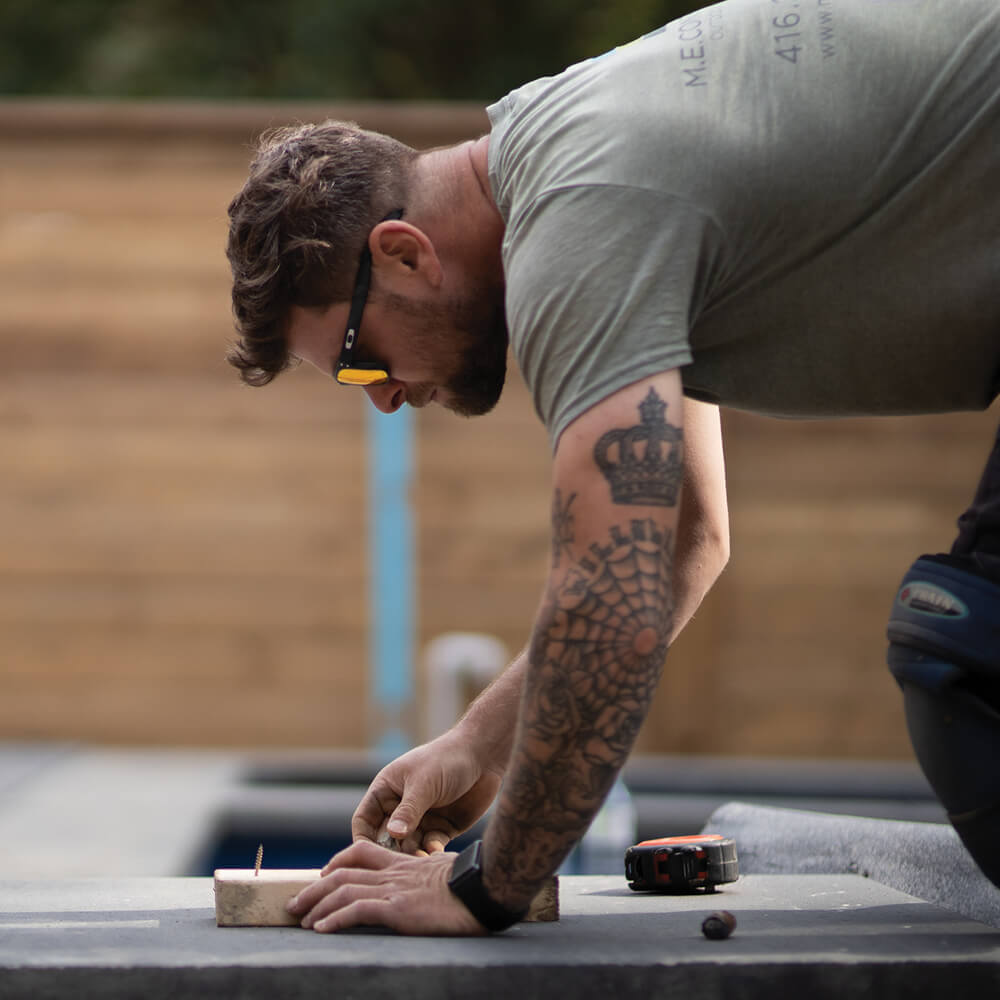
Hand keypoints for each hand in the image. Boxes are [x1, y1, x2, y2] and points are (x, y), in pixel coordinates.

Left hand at [286, 841, 485, 935]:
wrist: (485, 888)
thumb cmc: (472, 883)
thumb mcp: (445, 871)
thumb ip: (429, 874)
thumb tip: (427, 885)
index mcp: (403, 863)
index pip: (360, 854)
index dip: (336, 862)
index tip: (322, 876)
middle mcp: (393, 873)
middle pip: (342, 873)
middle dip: (314, 889)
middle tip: (296, 904)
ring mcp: (395, 889)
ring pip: (343, 891)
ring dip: (317, 906)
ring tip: (301, 921)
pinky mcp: (399, 908)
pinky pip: (358, 911)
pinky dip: (336, 920)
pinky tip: (322, 930)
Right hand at [352, 734, 502, 853]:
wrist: (483, 756)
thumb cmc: (447, 759)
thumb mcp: (424, 783)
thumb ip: (408, 811)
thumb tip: (391, 835)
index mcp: (387, 790)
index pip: (365, 820)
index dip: (363, 839)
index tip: (368, 857)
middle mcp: (401, 807)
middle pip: (386, 840)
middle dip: (391, 852)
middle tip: (399, 864)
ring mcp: (422, 819)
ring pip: (409, 847)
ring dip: (413, 855)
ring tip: (421, 860)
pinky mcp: (442, 828)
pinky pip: (430, 846)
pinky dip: (431, 851)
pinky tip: (436, 851)